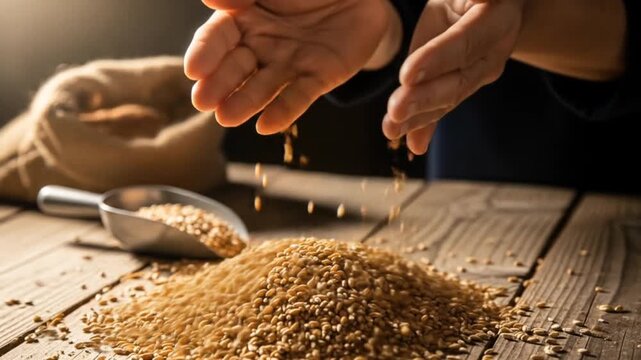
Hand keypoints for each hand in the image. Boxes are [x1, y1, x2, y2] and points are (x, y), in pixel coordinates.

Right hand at [185, 0, 394, 134]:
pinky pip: (299, 96)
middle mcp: (262, 46)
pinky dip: (284, 111)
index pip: (217, 38)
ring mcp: (289, 64)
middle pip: (236, 67)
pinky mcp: (318, 78)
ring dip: (245, 102)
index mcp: (245, 19)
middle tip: (203, 102)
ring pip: (264, 85)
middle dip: (219, 85)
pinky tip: (266, 126)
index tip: (193, 70)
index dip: (205, 54)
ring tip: (226, 118)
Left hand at [383, 0, 525, 154]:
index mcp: (496, 20)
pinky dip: (426, 127)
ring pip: (448, 99)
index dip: (436, 61)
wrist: (488, 5)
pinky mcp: (464, 87)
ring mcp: (481, 75)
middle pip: (457, 81)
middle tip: (394, 111)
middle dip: (423, 99)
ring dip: (419, 118)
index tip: (406, 75)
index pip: (463, 44)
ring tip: (391, 130)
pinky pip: (443, 108)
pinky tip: (413, 145)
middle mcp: (493, 54)